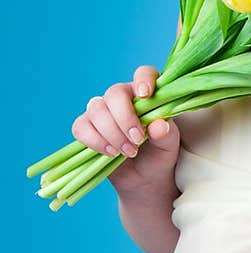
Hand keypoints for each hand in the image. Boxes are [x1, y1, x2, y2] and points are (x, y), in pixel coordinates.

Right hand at [71, 64, 180, 196]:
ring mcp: (102, 112)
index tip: (146, 94)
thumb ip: (165, 134)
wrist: (146, 179)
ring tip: (128, 152)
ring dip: (112, 133)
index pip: (143, 73)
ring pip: (96, 109)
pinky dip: (95, 141)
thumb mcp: (169, 146)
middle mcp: (122, 98)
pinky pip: (81, 127)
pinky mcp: (87, 128)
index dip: (143, 79)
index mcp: (146, 94)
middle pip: (114, 93)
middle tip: (138, 140)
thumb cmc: (160, 155)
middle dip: (124, 118)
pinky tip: (111, 153)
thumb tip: (159, 125)